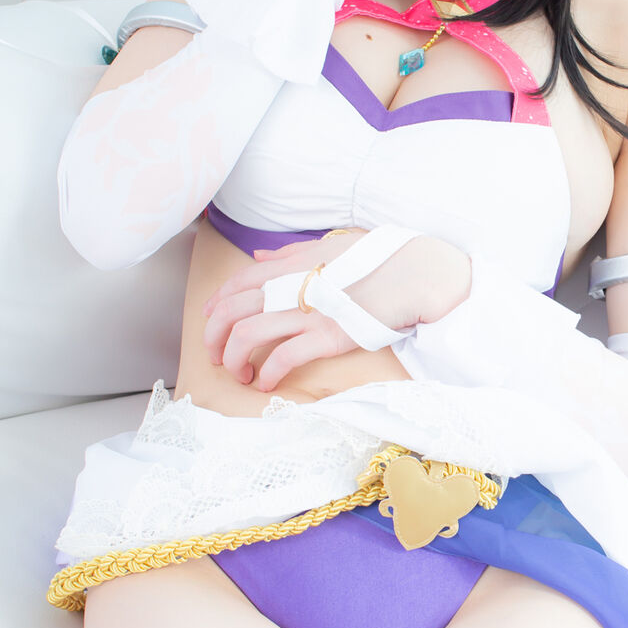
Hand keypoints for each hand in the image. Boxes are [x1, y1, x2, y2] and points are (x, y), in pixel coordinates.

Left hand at [199, 231, 469, 391]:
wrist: (416, 274)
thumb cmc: (379, 258)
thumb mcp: (330, 244)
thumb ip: (291, 253)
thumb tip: (259, 257)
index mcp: (292, 262)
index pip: (238, 282)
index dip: (217, 304)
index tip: (211, 320)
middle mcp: (292, 287)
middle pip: (231, 311)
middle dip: (213, 337)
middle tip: (216, 355)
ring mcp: (308, 313)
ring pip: (247, 336)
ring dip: (234, 359)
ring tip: (239, 373)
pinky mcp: (327, 338)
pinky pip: (282, 359)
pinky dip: (266, 374)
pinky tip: (265, 383)